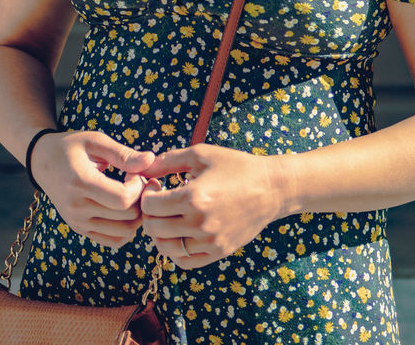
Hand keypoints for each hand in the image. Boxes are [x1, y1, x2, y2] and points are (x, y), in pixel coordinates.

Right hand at [30, 130, 156, 249]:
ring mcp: (78, 223)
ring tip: (131, 193)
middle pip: (127, 217)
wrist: (42, 162)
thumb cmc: (71, 146)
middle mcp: (77, 208)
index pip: (122, 199)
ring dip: (137, 214)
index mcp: (80, 183)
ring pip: (124, 232)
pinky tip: (124, 207)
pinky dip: (127, 228)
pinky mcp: (81, 230)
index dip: (139, 186)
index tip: (135, 171)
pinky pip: (114, 240)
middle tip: (137, 180)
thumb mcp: (95, 141)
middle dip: (141, 198)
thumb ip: (123, 153)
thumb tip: (151, 160)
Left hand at [136, 144, 283, 268]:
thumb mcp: (201, 154)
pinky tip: (178, 233)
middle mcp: (200, 224)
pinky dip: (174, 251)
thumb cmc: (235, 166)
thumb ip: (168, 160)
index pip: (150, 206)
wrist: (271, 188)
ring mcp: (209, 242)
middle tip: (158, 200)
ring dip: (159, 234)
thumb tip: (143, 168)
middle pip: (154, 228)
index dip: (146, 194)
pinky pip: (185, 261)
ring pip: (166, 248)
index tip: (155, 185)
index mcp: (193, 197)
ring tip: (166, 217)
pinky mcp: (218, 253)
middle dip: (150, 213)